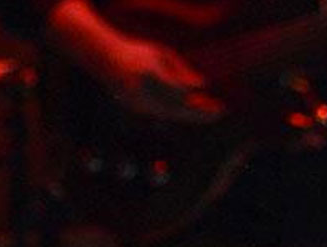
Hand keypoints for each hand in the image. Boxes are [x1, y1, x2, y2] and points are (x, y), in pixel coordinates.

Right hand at [45, 0, 223, 122]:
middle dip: (200, 113)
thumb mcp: (161, 54)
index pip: (179, 92)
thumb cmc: (136, 52)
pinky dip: (179, 112)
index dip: (197, 99)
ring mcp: (139, 102)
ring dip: (192, 114)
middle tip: (221, 113)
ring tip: (212, 113)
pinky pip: (163, 112)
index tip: (215, 102)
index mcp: (149, 74)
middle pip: (177, 108)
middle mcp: (144, 91)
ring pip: (171, 113)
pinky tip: (193, 110)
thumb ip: (181, 69)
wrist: (104, 58)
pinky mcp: (137, 108)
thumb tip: (201, 86)